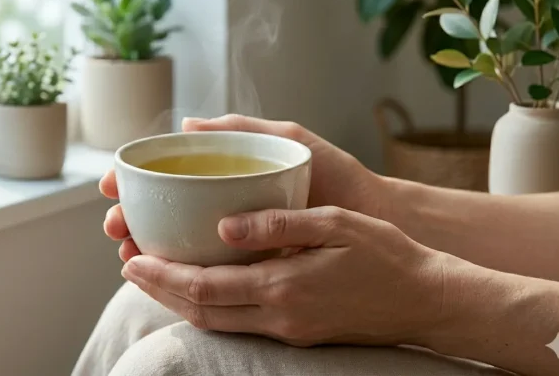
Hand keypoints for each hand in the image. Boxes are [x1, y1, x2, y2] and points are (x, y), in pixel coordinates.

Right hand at [99, 114, 385, 261]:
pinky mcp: (252, 268)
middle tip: (115, 228)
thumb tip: (184, 125)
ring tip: (130, 254)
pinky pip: (210, 271)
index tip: (110, 186)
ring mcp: (236, 239)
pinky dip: (183, 274)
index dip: (133, 181)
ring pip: (178, 246)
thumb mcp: (289, 141)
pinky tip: (167, 277)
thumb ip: (242, 128)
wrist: (376, 217)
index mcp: (227, 176)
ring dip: (148, 250)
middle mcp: (224, 209)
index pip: (168, 177)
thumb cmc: (337, 175)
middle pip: (163, 215)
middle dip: (129, 220)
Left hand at [120, 206, 446, 346]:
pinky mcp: (299, 333)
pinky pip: (240, 325)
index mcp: (284, 286)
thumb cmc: (387, 255)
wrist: (427, 301)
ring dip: (181, 303)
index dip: (164, 276)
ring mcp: (289, 330)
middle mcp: (280, 316)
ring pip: (218, 324)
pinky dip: (211, 310)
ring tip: (155, 279)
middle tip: (131, 268)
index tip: (134, 260)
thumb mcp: (335, 224)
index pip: (206, 288)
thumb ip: (277, 225)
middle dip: (161, 292)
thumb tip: (223, 227)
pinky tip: (202, 291)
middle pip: (202, 312)